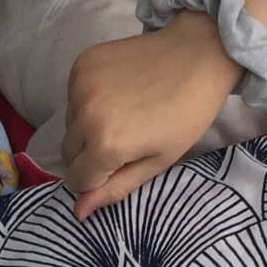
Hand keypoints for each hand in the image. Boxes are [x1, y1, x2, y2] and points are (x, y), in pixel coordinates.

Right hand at [63, 13, 239, 216]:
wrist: (197, 54)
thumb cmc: (186, 115)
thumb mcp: (157, 162)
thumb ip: (115, 189)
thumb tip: (78, 212)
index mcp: (106, 145)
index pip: (77, 180)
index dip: (98, 180)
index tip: (122, 165)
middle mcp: (85, 116)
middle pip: (69, 153)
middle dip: (90, 155)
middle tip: (124, 140)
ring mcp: (80, 86)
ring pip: (69, 125)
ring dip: (87, 127)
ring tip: (123, 113)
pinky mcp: (81, 64)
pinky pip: (72, 97)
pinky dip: (87, 101)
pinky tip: (117, 92)